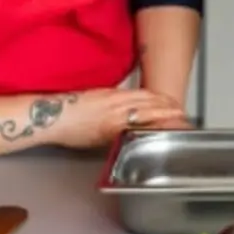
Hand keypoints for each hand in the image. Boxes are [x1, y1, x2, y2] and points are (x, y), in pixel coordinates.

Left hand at [56, 88, 186, 149]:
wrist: (51, 116)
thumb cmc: (72, 132)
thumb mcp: (100, 142)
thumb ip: (121, 136)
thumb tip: (137, 135)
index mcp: (119, 121)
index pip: (152, 116)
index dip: (168, 117)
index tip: (181, 119)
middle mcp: (119, 105)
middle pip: (152, 102)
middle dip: (169, 106)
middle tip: (181, 110)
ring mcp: (114, 95)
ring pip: (144, 94)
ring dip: (160, 98)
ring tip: (170, 102)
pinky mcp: (107, 91)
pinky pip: (134, 91)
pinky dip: (147, 94)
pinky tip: (149, 96)